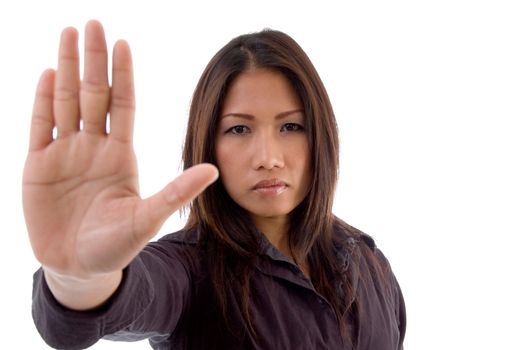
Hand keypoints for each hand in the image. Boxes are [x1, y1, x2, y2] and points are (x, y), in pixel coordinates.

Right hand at [23, 20, 216, 279]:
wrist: (80, 268)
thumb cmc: (116, 246)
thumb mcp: (148, 217)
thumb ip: (177, 192)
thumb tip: (213, 169)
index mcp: (122, 155)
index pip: (123, 105)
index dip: (123, 75)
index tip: (124, 44)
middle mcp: (95, 147)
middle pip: (94, 94)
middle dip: (93, 59)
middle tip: (93, 24)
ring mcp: (65, 153)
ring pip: (66, 101)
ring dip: (67, 68)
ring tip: (69, 34)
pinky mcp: (38, 165)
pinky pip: (40, 126)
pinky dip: (42, 100)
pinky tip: (48, 74)